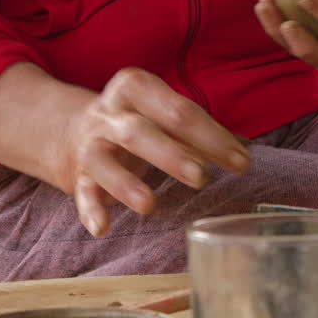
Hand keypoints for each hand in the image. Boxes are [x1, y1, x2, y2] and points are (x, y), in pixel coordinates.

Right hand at [0, 64, 249, 236]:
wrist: (73, 130)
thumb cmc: (139, 122)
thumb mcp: (164, 114)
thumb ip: (201, 131)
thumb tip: (244, 151)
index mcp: (137, 89)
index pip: (178, 110)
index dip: (211, 136)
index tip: (242, 163)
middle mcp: (110, 114)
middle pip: (140, 131)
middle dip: (170, 154)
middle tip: (202, 176)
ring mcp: (91, 145)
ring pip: (104, 161)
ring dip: (126, 183)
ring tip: (150, 205)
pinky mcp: (78, 176)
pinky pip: (83, 193)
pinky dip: (90, 210)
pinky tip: (102, 228)